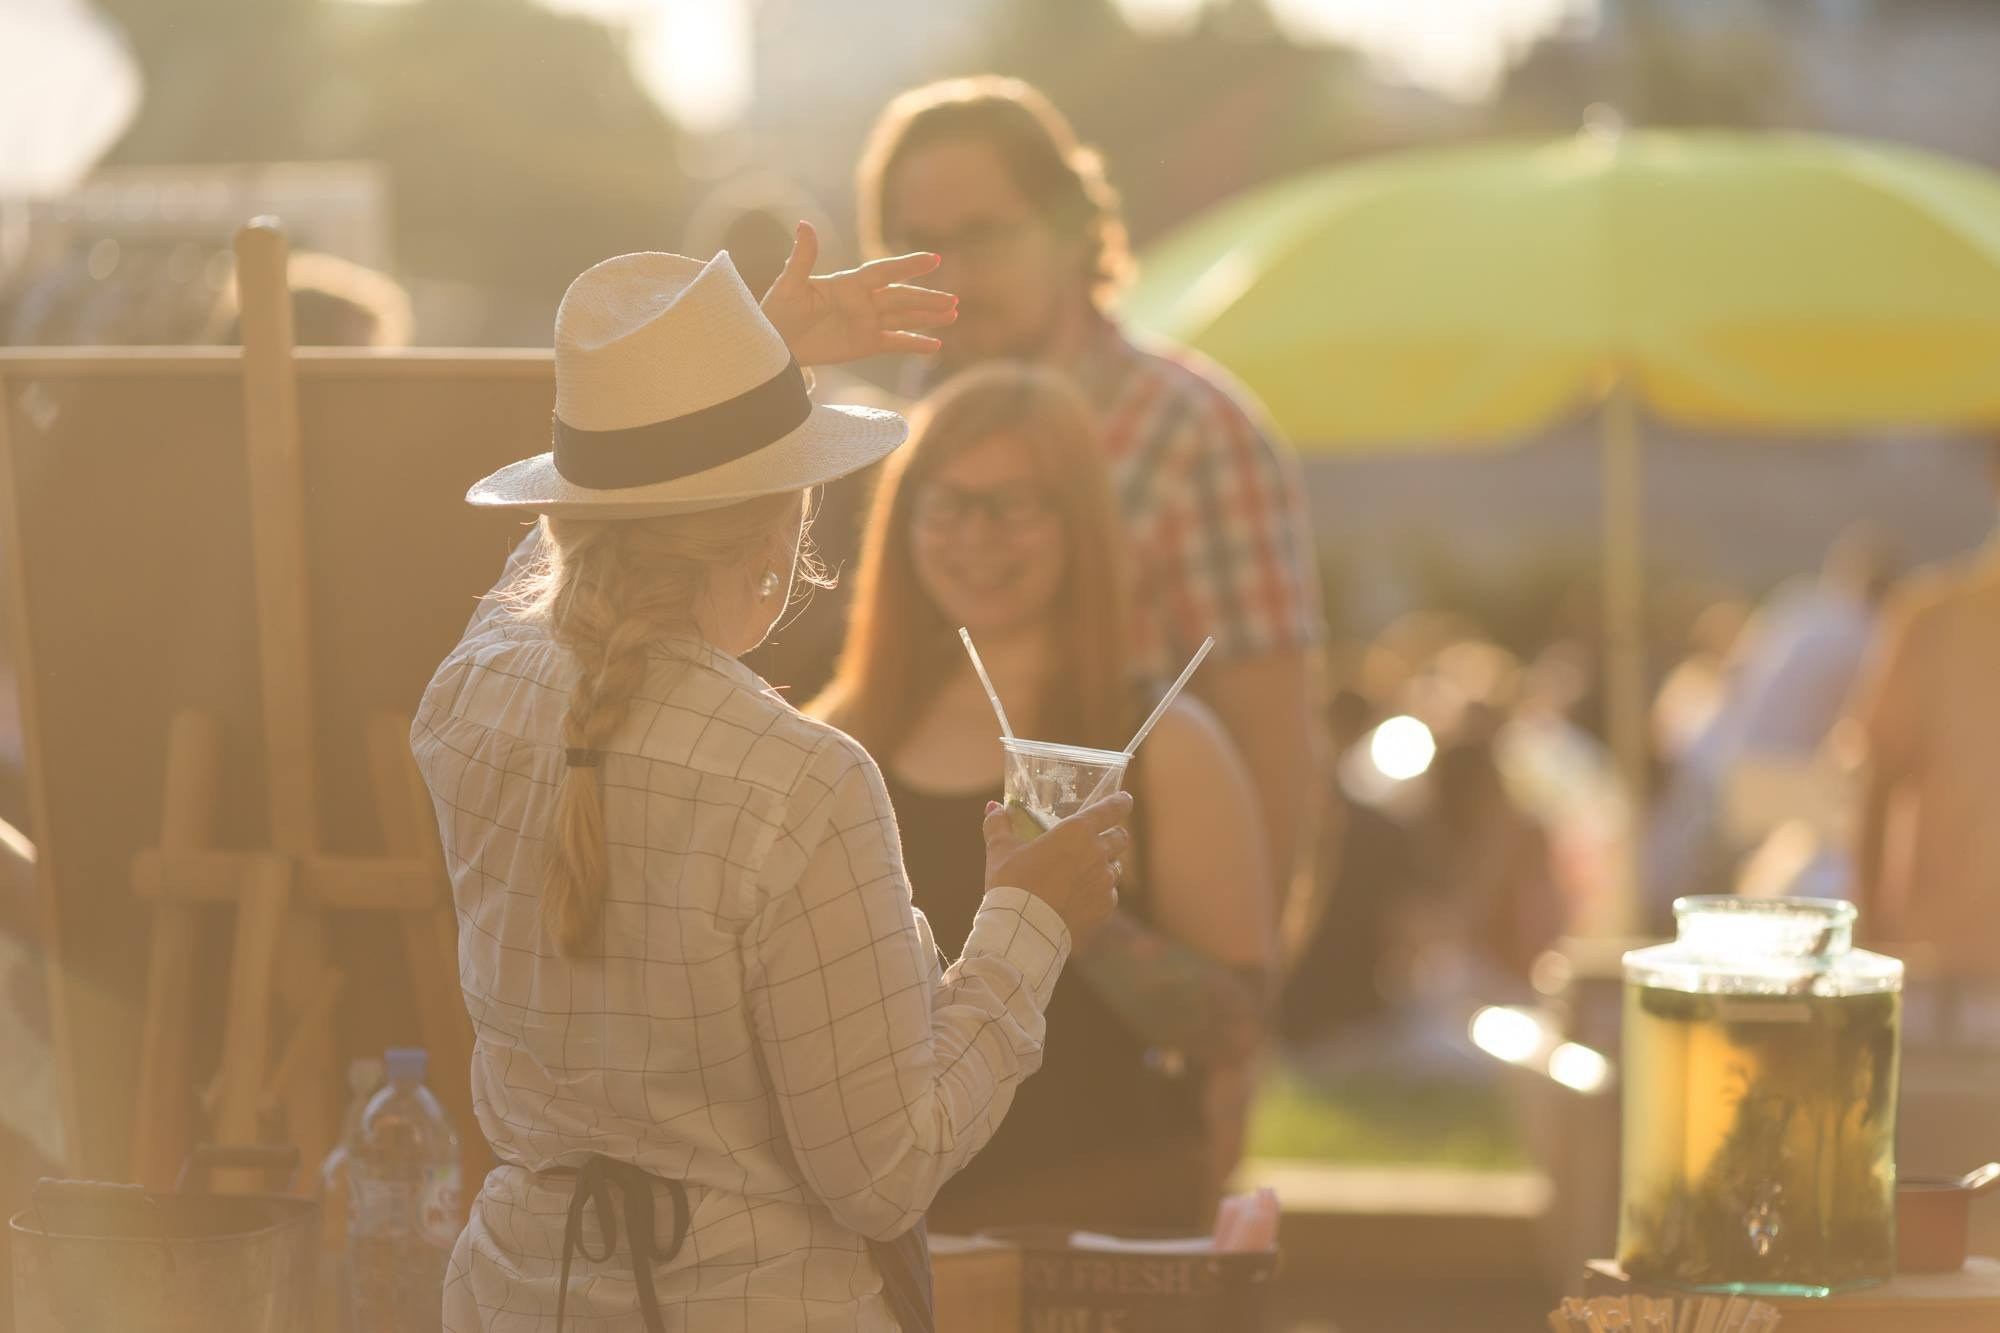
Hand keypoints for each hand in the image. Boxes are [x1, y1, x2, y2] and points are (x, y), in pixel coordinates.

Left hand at [759, 221, 957, 365]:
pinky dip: (915, 344)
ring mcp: (867, 323)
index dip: (908, 266)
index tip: (933, 259)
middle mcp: (863, 301)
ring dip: (928, 317)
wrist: (775, 344)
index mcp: (848, 283)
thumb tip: (805, 225)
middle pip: (902, 297)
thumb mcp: (789, 285)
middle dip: (928, 299)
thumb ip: (802, 258)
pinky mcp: (866, 344)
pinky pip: (896, 342)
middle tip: (954, 300)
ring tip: (953, 314)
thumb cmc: (778, 312)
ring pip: (904, 317)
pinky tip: (936, 346)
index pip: (884, 272)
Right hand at [981, 792, 1131, 939]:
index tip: (1124, 799)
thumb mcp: (1000, 850)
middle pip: (1120, 838)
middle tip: (1100, 838)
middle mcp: (1097, 853)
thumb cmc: (1012, 884)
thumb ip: (998, 824)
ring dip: (1105, 865)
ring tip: (1084, 872)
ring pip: (1115, 867)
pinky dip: (1099, 892)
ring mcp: (1104, 882)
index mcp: (1077, 831)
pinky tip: (1080, 897)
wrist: (1022, 931)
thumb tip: (992, 807)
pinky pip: (1109, 894)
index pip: (1111, 809)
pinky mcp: (1105, 907)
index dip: (1120, 802)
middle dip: (1113, 835)